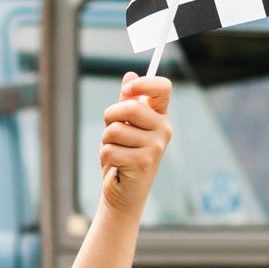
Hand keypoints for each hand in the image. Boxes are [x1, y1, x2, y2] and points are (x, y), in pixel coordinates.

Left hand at [100, 73, 170, 215]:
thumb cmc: (124, 155)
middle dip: (110, 117)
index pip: (163, 88)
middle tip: (111, 133)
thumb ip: (128, 101)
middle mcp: (163, 130)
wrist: (125, 193)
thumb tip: (130, 74)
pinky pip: (109, 149)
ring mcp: (155, 147)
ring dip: (106, 141)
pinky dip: (105, 157)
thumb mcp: (125, 126)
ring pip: (114, 130)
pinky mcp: (142, 163)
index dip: (144, 83)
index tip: (127, 89)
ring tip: (116, 153)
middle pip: (130, 107)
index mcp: (160, 117)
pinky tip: (116, 166)